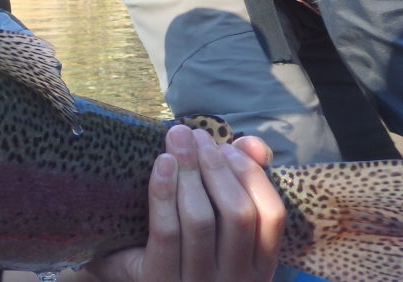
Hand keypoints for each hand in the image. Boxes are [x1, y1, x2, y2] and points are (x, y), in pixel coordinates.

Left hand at [76, 125, 284, 281]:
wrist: (131, 279)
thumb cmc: (181, 245)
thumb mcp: (216, 221)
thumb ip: (238, 181)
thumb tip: (251, 144)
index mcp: (258, 265)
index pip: (271, 215)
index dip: (252, 175)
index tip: (227, 146)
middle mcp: (234, 279)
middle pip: (237, 214)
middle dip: (216, 166)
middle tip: (196, 136)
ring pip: (201, 220)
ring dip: (189, 171)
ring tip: (177, 140)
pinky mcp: (160, 279)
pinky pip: (167, 231)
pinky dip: (164, 192)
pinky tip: (161, 164)